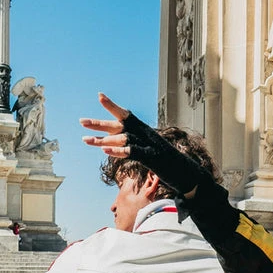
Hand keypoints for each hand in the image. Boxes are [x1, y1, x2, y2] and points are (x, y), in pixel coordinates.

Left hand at [81, 92, 219, 200]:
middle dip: (99, 124)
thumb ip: (134, 148)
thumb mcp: (150, 155)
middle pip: (120, 126)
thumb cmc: (170, 166)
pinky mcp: (153, 159)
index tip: (100, 96)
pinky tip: (105, 151)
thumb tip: (114, 147)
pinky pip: (133, 153)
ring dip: (103, 140)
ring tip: (87, 141)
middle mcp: (147, 135)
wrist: (190, 175)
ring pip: (123, 139)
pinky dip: (119, 152)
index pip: (127, 116)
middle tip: (81, 122)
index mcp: (145, 132)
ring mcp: (150, 146)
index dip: (113, 106)